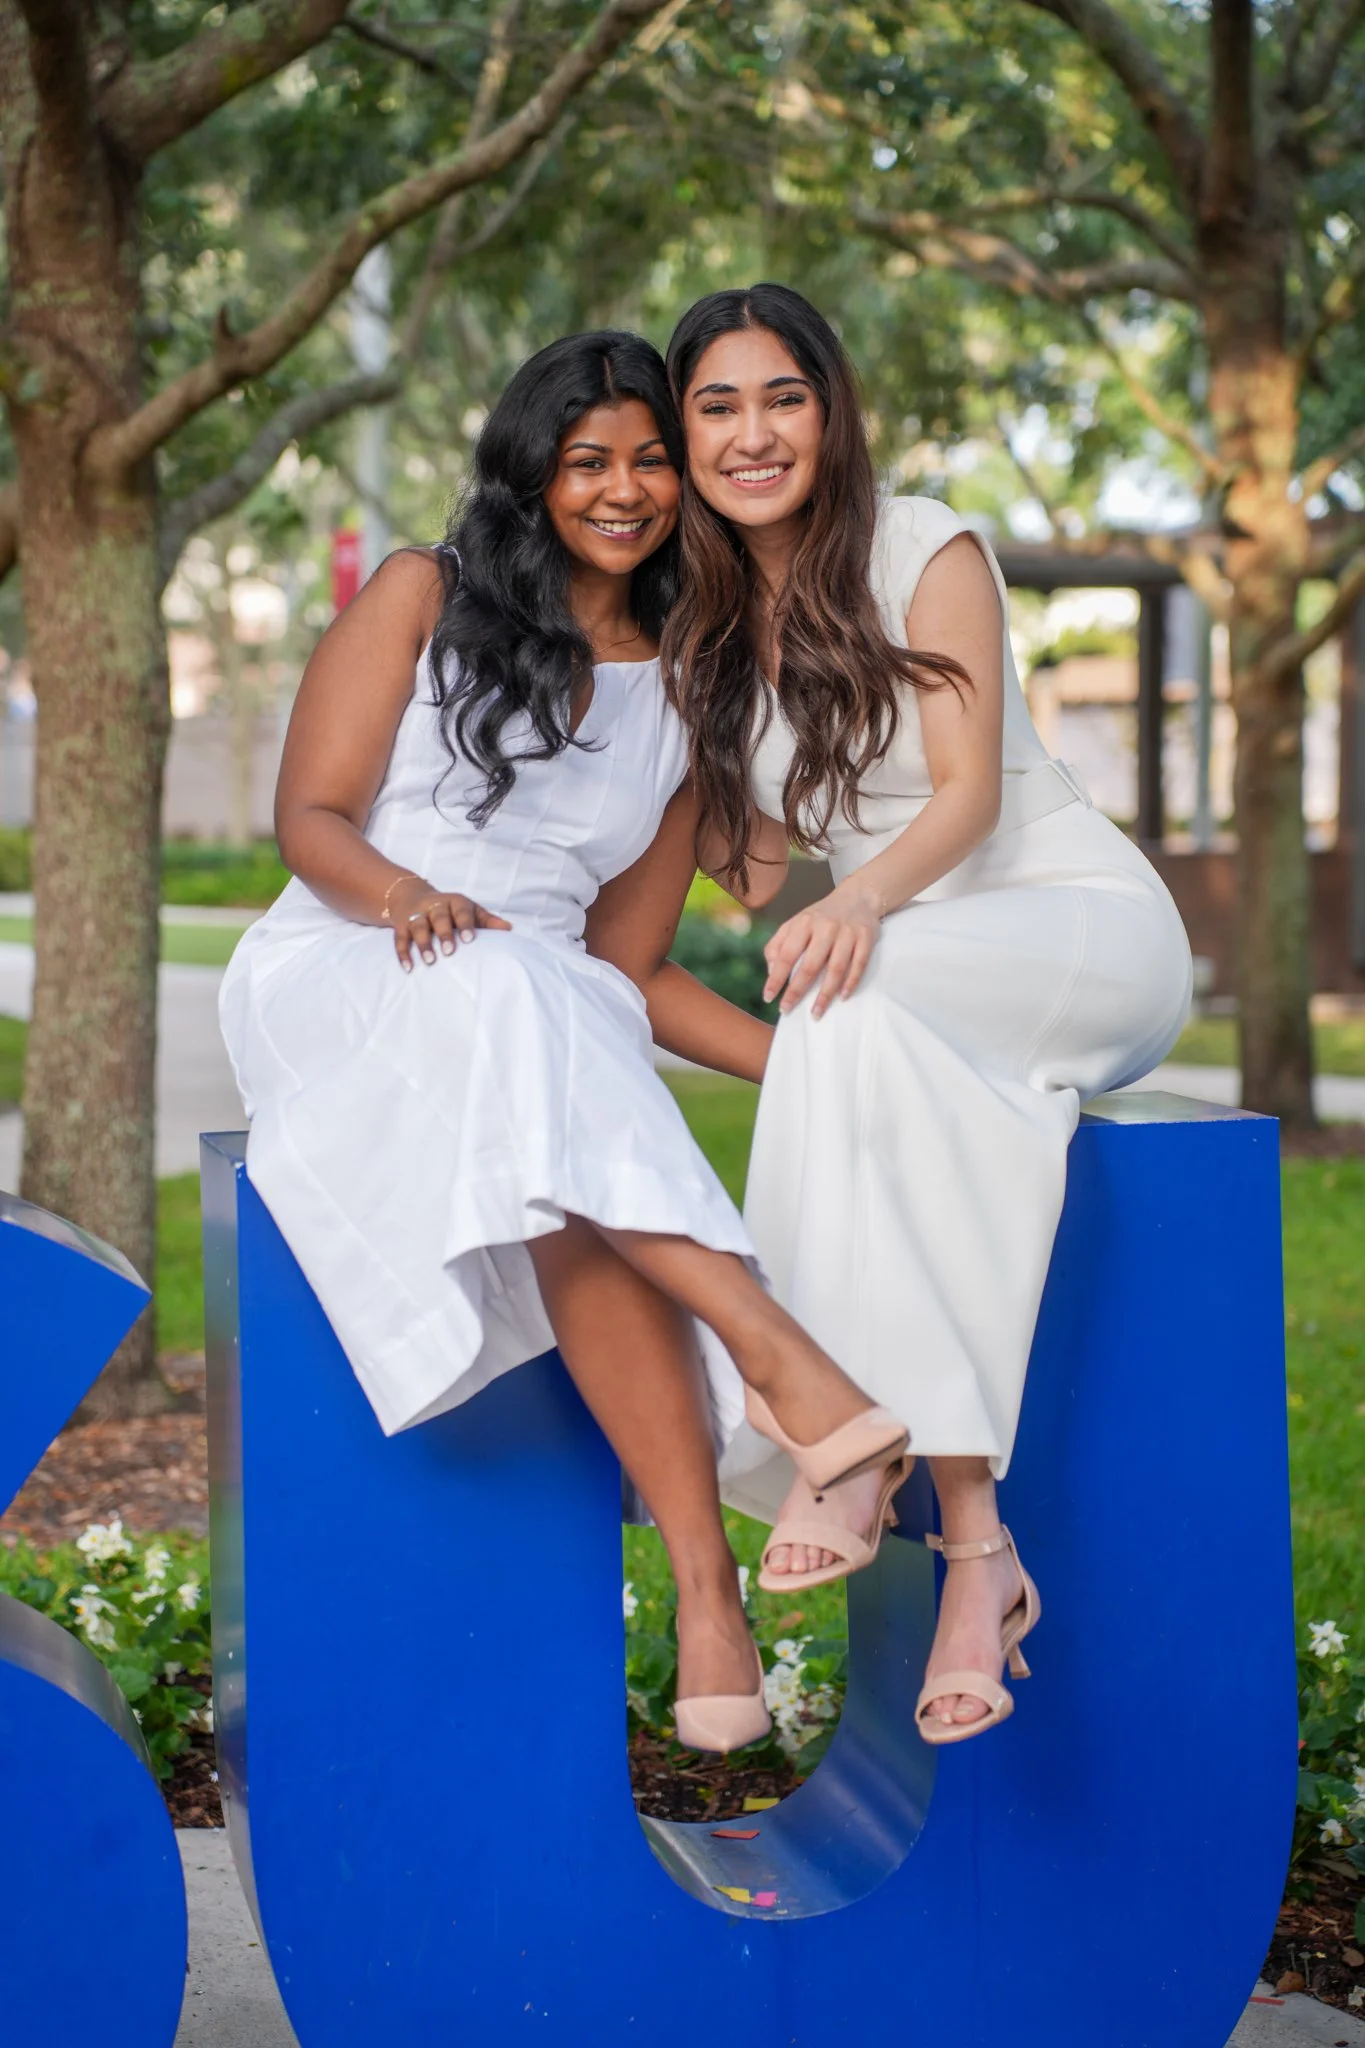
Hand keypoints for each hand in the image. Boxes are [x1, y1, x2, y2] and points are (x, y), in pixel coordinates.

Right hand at [388, 876, 510, 971]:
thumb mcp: (470, 910)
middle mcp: (435, 906)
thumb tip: (509, 929)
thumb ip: (488, 921)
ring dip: (423, 944)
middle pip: (439, 917)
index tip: (470, 939)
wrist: (411, 896)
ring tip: (430, 961)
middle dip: (444, 934)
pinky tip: (409, 968)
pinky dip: (403, 953)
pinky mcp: (401, 925)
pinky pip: (400, 938)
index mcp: (455, 902)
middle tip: (450, 952)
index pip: (461, 911)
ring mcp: (416, 915)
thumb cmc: (450, 910)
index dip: (465, 924)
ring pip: (418, 927)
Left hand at [763, 886, 881, 1018]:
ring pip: (836, 968)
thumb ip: (778, 944)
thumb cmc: (821, 917)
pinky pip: (859, 965)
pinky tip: (841, 997)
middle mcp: (826, 927)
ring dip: (825, 994)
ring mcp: (848, 932)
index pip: (786, 954)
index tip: (769, 997)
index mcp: (804, 923)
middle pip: (810, 965)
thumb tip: (771, 972)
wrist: (857, 897)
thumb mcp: (795, 923)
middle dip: (797, 991)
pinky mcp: (866, 938)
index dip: (776, 977)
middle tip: (787, 1009)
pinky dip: (851, 983)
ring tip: (815, 1013)